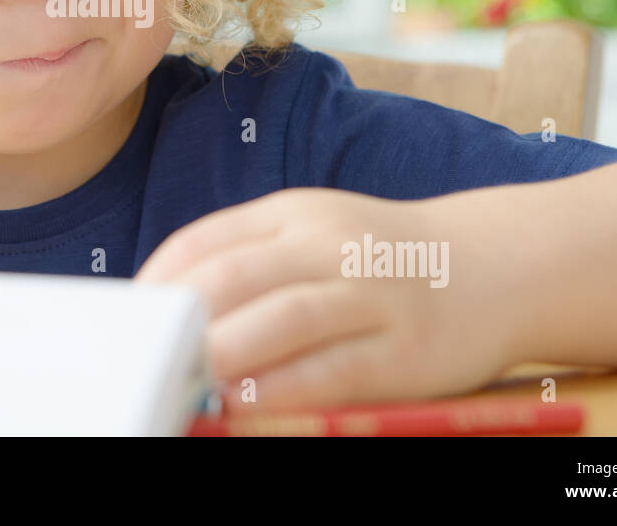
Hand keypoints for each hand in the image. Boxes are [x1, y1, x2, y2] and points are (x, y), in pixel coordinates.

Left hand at [134, 187, 522, 410]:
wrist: (491, 265)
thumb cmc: (379, 261)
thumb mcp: (313, 237)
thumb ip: (250, 264)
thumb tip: (169, 312)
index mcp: (294, 213)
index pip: (205, 240)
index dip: (157, 282)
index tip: (126, 322)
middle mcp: (329, 243)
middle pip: (235, 275)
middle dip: (179, 320)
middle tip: (141, 358)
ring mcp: (370, 292)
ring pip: (282, 317)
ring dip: (223, 352)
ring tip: (181, 380)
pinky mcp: (403, 347)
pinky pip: (332, 368)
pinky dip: (282, 387)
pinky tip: (245, 403)